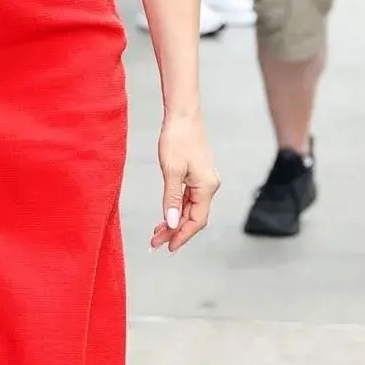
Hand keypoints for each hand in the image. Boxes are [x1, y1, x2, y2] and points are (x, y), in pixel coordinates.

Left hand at [150, 110, 219, 252]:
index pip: (196, 221)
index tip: (167, 248)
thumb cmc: (177, 139)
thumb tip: (173, 223)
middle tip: (156, 243)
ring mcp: (204, 181)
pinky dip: (177, 209)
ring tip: (157, 233)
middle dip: (175, 232)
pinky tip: (166, 216)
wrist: (183, 116)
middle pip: (194, 218)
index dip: (182, 236)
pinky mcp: (197, 176)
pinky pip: (188, 199)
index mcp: (207, 187)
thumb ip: (172, 199)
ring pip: (190, 210)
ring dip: (175, 222)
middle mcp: (209, 186)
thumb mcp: (171, 170)